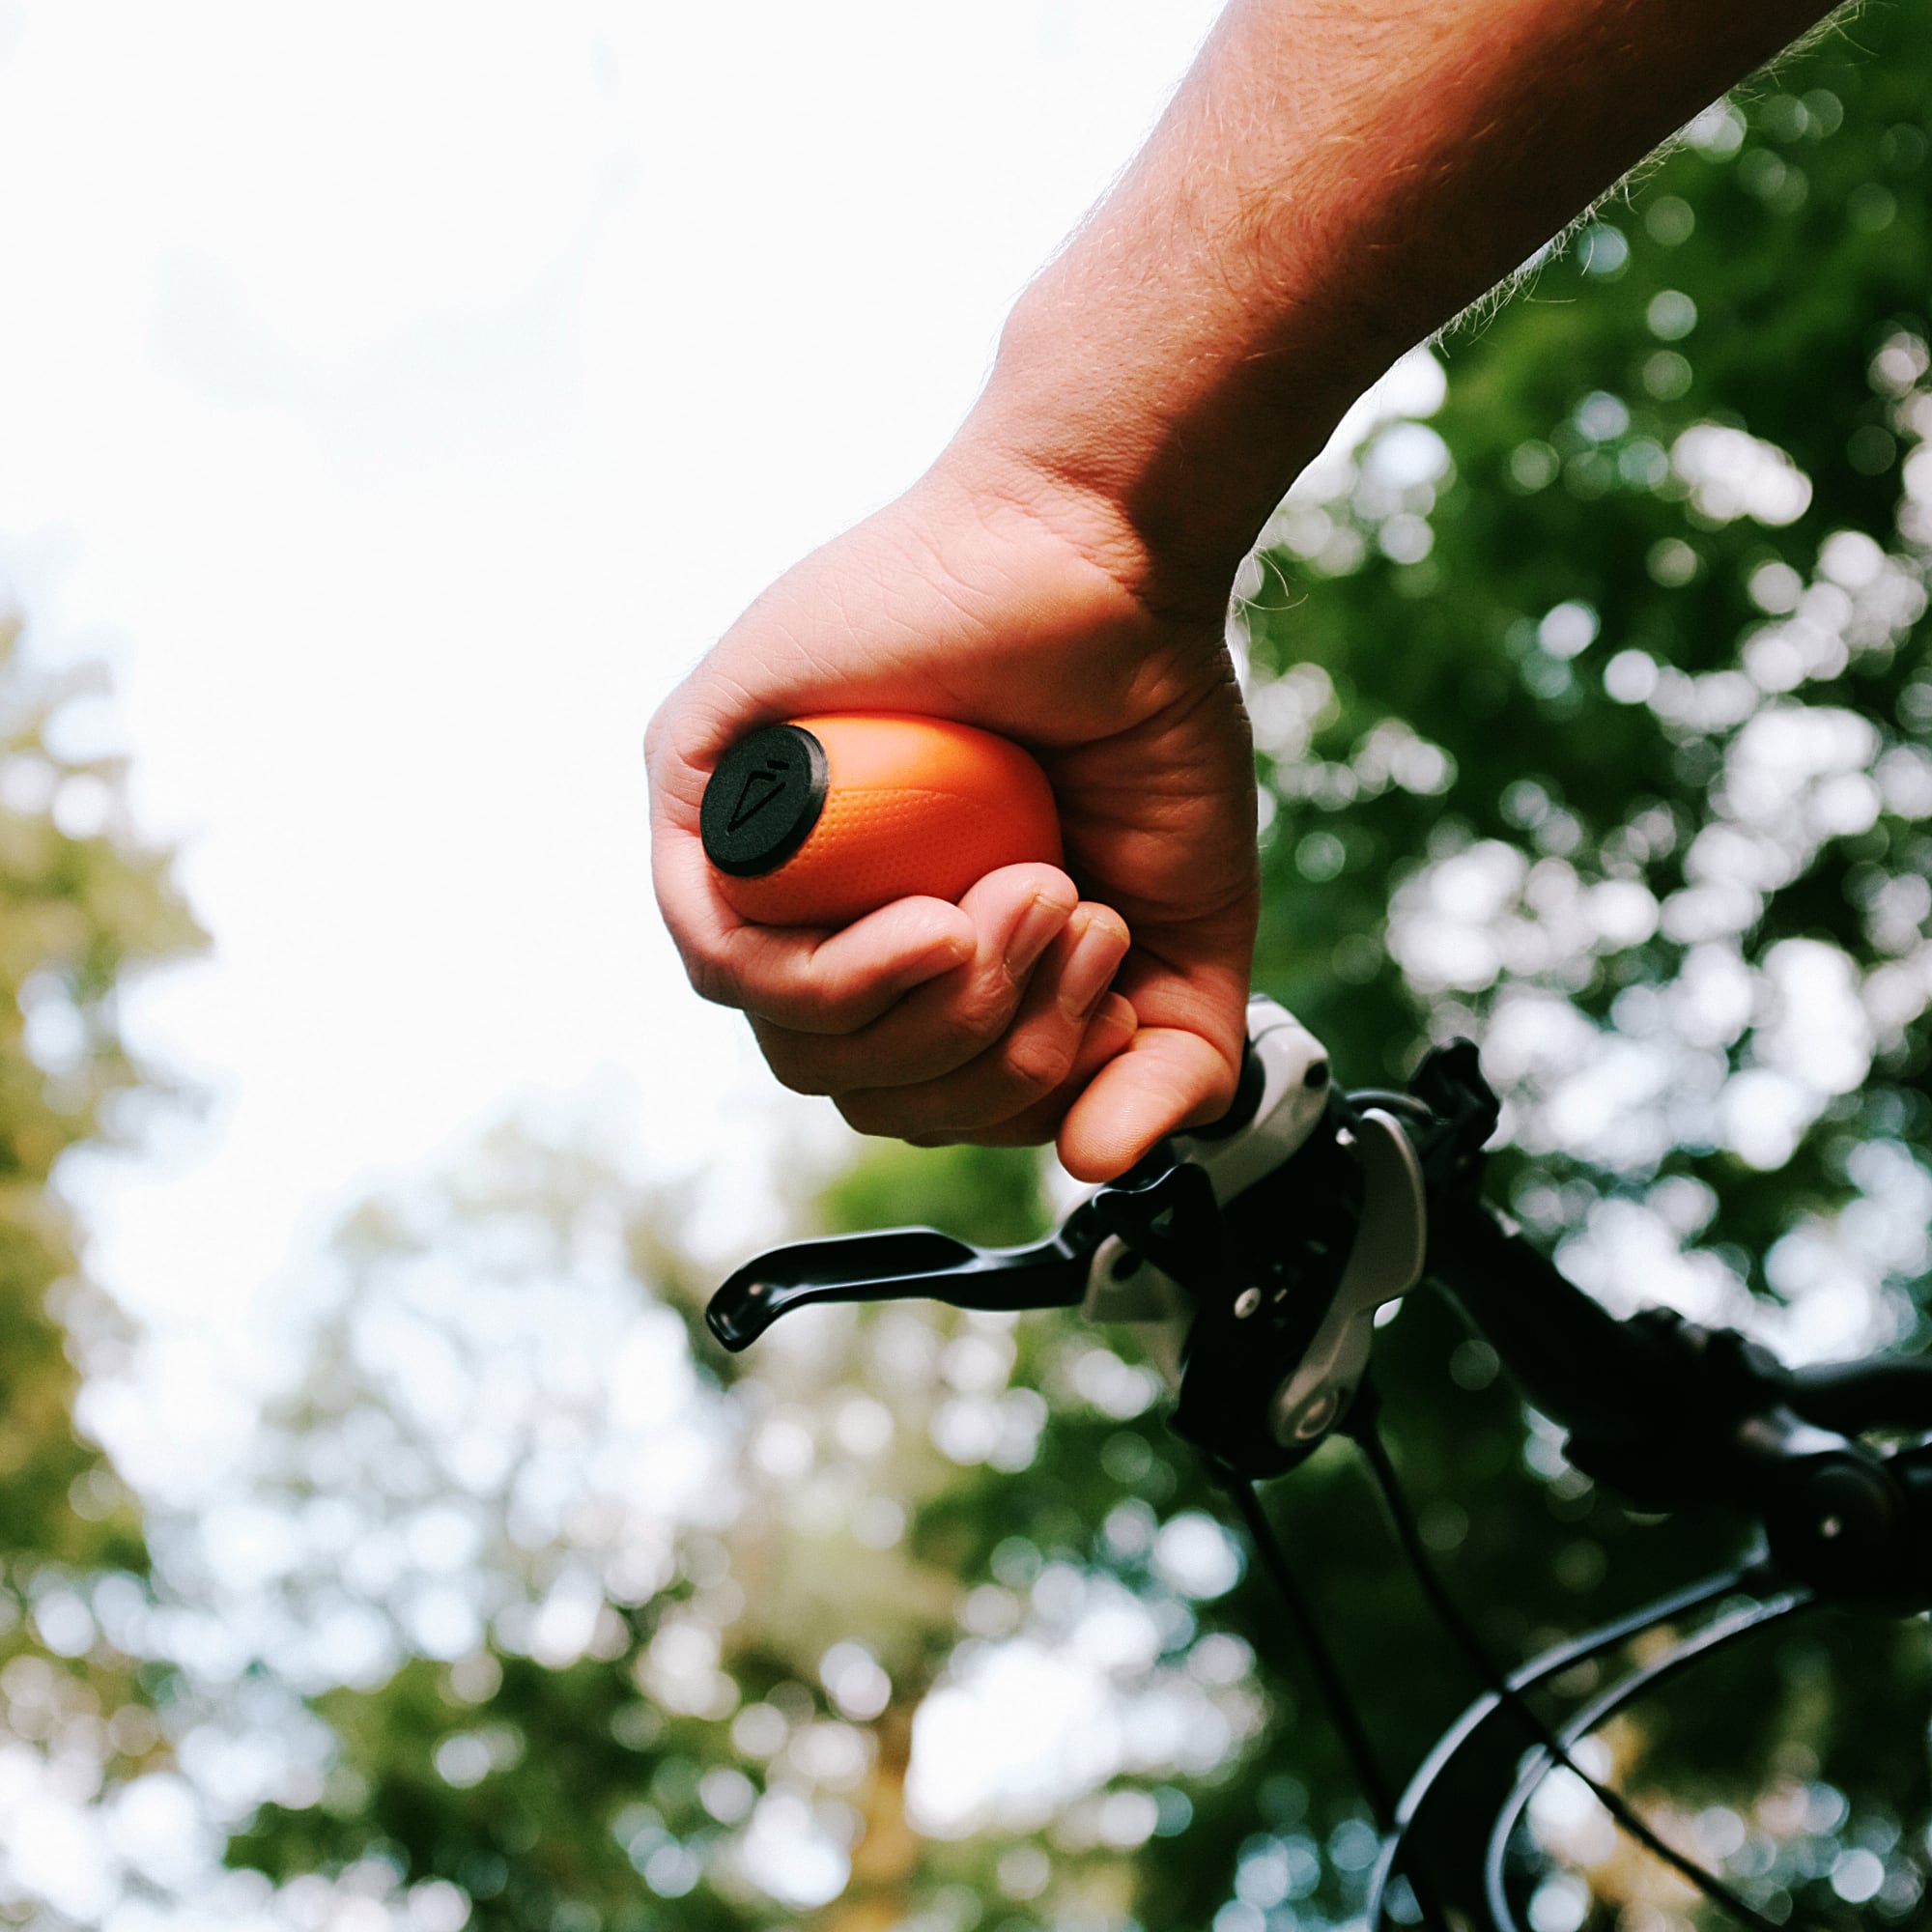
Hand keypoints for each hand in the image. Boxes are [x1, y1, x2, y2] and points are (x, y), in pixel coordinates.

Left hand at [645, 438, 1256, 1181]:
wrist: (1107, 565)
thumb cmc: (1137, 722)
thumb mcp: (1183, 932)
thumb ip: (1169, 1065)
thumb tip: (1094, 1164)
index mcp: (919, 949)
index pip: (922, 1100)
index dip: (1019, 1090)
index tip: (1107, 984)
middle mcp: (833, 912)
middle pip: (860, 1085)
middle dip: (994, 1050)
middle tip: (1076, 923)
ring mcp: (765, 861)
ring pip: (797, 1043)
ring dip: (940, 1007)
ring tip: (1028, 894)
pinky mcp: (708, 794)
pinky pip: (729, 960)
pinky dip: (844, 978)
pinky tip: (935, 925)